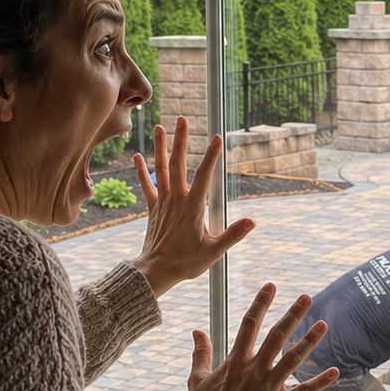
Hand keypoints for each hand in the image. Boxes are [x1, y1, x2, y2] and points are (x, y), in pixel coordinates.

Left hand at [131, 118, 254, 297]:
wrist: (156, 272)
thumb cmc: (185, 263)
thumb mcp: (213, 252)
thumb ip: (232, 235)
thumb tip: (252, 222)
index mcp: (192, 207)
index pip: (204, 176)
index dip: (211, 156)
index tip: (216, 137)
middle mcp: (176, 200)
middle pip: (178, 164)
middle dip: (181, 140)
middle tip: (182, 118)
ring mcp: (163, 202)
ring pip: (161, 169)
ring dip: (160, 148)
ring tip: (160, 127)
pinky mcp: (153, 209)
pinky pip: (147, 185)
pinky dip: (141, 171)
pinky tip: (137, 156)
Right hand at [186, 284, 338, 390]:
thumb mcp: (196, 380)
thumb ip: (200, 353)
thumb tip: (197, 331)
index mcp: (235, 361)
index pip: (249, 324)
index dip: (261, 303)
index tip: (271, 286)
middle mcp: (254, 370)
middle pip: (276, 335)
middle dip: (293, 314)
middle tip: (307, 297)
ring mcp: (267, 388)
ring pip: (292, 359)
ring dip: (309, 341)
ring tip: (324, 324)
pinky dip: (319, 382)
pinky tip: (335, 371)